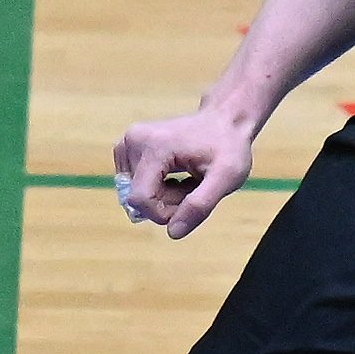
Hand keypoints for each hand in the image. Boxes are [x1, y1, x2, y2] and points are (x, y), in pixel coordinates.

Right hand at [113, 105, 255, 237]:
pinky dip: (156, 188)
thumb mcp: (225, 179)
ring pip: (136, 194)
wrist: (223, 120)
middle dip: (167, 204)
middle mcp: (133, 140)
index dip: (166, 213)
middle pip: (139, 198)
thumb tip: (173, 232)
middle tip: (194, 187)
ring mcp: (127, 142)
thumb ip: (200, 206)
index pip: (141, 200)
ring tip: (186, 180)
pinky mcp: (126, 147)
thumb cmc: (228, 147)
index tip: (192, 202)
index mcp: (154, 146)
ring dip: (162, 197)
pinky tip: (174, 175)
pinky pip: (135, 185)